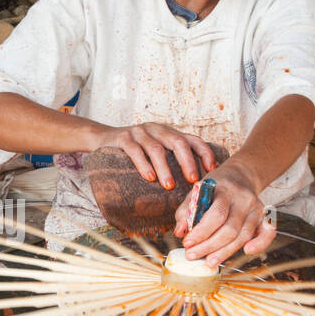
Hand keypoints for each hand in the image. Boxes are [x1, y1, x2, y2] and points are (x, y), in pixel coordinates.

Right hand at [96, 123, 215, 191]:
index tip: (211, 170)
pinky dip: (143, 165)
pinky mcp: (122, 138)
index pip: (192, 139)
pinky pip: (135, 151)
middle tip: (192, 181)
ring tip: (169, 186)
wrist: (103, 138)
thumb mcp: (155, 151)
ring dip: (165, 169)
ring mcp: (139, 132)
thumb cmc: (134, 151)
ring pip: (156, 149)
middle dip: (187, 162)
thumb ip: (171, 161)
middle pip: (177, 142)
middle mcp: (156, 129)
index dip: (204, 153)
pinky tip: (149, 178)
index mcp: (168, 133)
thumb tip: (194, 185)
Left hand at [174, 161, 276, 266]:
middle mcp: (243, 199)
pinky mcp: (264, 216)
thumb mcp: (196, 192)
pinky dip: (260, 244)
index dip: (201, 232)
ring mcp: (256, 208)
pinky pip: (267, 233)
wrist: (239, 176)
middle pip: (230, 229)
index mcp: (224, 190)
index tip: (187, 243)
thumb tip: (179, 232)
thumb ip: (185, 212)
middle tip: (192, 255)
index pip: (216, 214)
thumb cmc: (214, 188)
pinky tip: (246, 251)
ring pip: (243, 235)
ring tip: (209, 261)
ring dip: (225, 252)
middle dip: (209, 246)